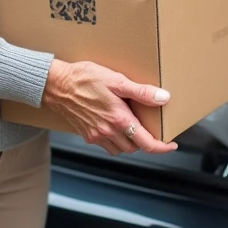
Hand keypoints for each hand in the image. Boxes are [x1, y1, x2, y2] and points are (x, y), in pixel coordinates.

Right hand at [42, 60, 178, 155]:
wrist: (56, 84)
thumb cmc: (84, 78)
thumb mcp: (116, 80)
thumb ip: (141, 92)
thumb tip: (163, 98)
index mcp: (119, 119)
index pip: (147, 143)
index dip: (162, 147)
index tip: (171, 145)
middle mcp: (108, 131)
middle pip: (134, 147)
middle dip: (146, 142)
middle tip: (152, 131)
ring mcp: (96, 135)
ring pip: (120, 149)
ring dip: (130, 143)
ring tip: (134, 128)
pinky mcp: (86, 134)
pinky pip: (106, 145)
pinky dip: (115, 141)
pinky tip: (115, 127)